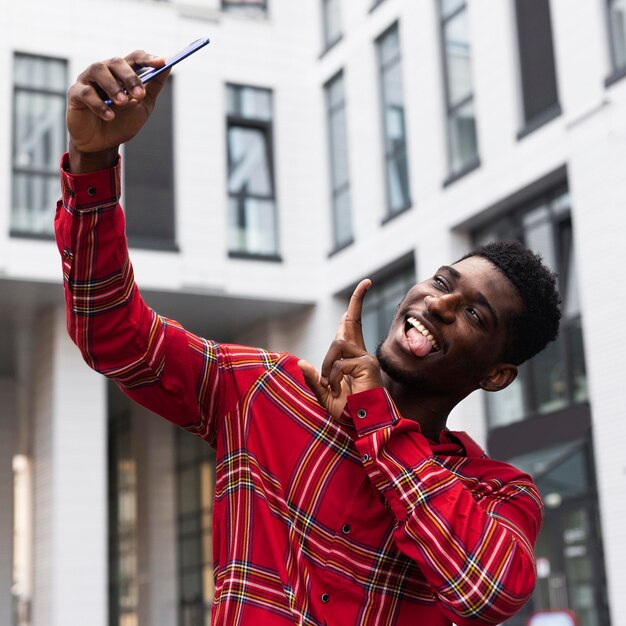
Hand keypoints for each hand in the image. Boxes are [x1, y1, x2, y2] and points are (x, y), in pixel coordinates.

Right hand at [67, 51, 169, 171]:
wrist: (103, 144)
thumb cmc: (122, 123)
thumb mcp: (143, 106)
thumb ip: (153, 87)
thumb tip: (168, 66)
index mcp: (122, 74)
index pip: (134, 57)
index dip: (147, 58)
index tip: (161, 63)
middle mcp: (104, 72)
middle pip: (116, 62)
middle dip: (130, 77)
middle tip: (139, 95)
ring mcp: (88, 81)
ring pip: (98, 70)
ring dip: (113, 86)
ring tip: (123, 103)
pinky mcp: (75, 94)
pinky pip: (86, 93)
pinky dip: (99, 104)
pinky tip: (110, 116)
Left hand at [299, 279, 383, 418]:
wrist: (364, 428)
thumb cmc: (348, 414)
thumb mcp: (324, 396)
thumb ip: (313, 380)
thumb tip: (302, 363)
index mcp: (351, 358)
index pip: (351, 327)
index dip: (355, 306)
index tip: (365, 284)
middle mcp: (360, 354)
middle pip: (352, 321)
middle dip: (357, 300)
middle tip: (366, 281)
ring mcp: (365, 358)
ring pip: (336, 345)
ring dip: (327, 366)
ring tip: (330, 386)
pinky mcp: (367, 364)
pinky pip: (338, 364)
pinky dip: (331, 378)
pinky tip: (338, 390)